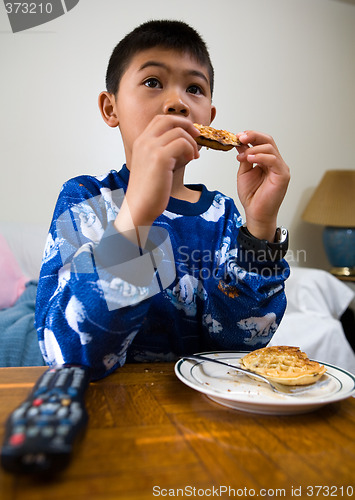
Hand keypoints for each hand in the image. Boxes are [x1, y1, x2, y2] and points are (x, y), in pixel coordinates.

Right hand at [114, 115, 199, 243]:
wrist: (139, 207)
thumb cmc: (148, 191)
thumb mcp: (154, 165)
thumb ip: (165, 151)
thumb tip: (186, 143)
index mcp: (141, 141)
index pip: (160, 119)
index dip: (178, 122)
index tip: (189, 133)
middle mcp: (144, 141)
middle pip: (169, 119)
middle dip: (187, 125)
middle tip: (197, 136)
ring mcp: (151, 148)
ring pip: (179, 131)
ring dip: (192, 142)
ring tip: (194, 155)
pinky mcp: (160, 157)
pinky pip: (182, 143)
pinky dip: (190, 149)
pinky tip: (191, 159)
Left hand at [236, 130, 289, 240]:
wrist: (256, 213)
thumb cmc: (252, 196)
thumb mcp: (244, 172)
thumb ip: (244, 157)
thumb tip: (240, 142)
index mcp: (267, 161)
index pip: (262, 142)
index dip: (250, 136)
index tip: (237, 136)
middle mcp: (275, 162)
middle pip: (268, 141)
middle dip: (253, 136)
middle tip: (240, 137)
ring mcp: (280, 168)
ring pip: (270, 148)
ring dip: (253, 149)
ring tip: (242, 156)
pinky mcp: (282, 175)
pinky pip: (273, 160)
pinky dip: (261, 157)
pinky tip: (250, 158)